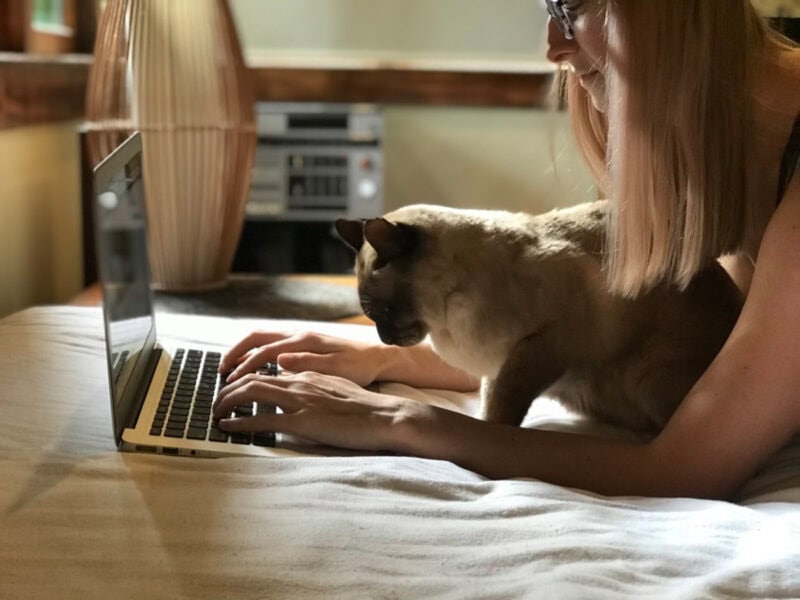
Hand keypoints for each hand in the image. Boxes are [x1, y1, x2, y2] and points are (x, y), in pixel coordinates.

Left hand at [212, 371, 422, 451]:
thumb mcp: (336, 388)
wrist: (384, 417)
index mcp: (308, 374)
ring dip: (227, 402)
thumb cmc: (365, 407)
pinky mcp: (303, 422)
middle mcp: (300, 382)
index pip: (267, 371)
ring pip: (251, 393)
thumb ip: (314, 387)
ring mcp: (300, 401)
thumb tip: (297, 391)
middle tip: (216, 401)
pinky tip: (227, 427)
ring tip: (215, 412)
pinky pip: (262, 420)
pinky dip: (240, 423)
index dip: (244, 378)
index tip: (232, 388)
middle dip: (228, 389)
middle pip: (252, 378)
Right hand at [219, 330, 388, 386]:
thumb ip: (307, 363)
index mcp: (304, 342)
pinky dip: (257, 357)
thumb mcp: (337, 367)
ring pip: (263, 342)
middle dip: (236, 353)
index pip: (265, 351)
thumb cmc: (361, 366)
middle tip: (220, 372)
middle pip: (257, 338)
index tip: (230, 382)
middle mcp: (299, 337)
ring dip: (245, 354)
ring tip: (230, 372)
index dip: (245, 366)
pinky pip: (273, 348)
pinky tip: (254, 373)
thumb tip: (279, 359)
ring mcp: (301, 341)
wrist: (381, 358)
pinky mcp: (305, 348)